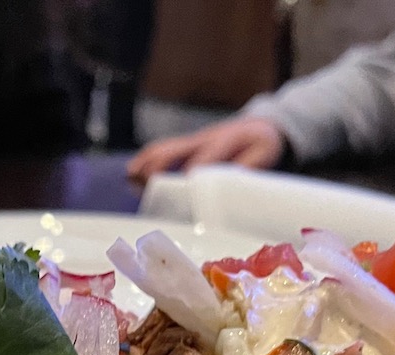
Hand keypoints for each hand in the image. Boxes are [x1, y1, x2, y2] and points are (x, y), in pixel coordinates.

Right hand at [127, 117, 286, 182]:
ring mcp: (192, 140)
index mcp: (225, 140)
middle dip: (160, 166)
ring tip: (131, 178)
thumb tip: (229, 185)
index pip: (204, 158)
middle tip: (147, 185)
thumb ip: (247, 167)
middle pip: (176, 149)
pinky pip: (162, 149)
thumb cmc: (261, 143)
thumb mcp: (264, 153)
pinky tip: (132, 174)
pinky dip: (145, 160)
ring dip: (146, 162)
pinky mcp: (186, 145)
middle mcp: (204, 138)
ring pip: (164, 148)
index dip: (191, 173)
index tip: (182, 189)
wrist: (261, 124)